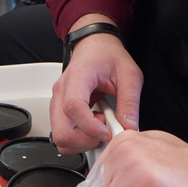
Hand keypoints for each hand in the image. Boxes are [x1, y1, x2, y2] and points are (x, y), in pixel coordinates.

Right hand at [49, 18, 142, 154]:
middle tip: (105, 131)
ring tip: (100, 125)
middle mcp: (61, 91)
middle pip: (61, 131)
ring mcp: (57, 101)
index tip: (108, 133)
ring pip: (59, 137)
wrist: (94, 45)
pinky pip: (63, 133)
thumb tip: (130, 128)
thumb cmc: (108, 55)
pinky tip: (93, 124)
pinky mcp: (59, 110)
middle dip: (85, 141)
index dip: (90, 127)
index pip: (74, 108)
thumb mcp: (129, 74)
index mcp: (77, 77)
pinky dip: (79, 137)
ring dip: (82, 141)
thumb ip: (130, 101)